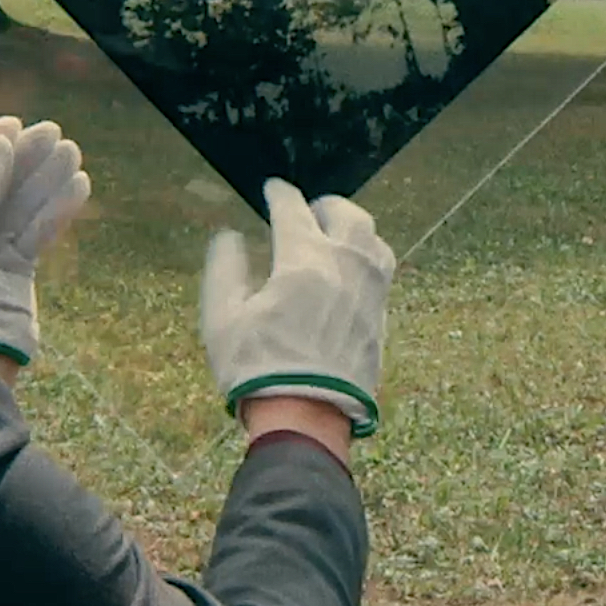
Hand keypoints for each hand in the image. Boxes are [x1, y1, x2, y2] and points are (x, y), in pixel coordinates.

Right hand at [200, 179, 395, 438]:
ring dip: (353, 228)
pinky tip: (352, 269)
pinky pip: (382, 271)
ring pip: (373, 239)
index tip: (273, 188)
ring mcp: (370, 290)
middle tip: (310, 209)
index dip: (280, 194)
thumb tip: (228, 237)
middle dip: (325, 205)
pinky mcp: (381, 316)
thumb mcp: (223, 319)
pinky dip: (366, 257)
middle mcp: (345, 265)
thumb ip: (224, 270)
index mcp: (304, 259)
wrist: (307, 417)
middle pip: (347, 214)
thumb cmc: (257, 368)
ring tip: (336, 234)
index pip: (293, 209)